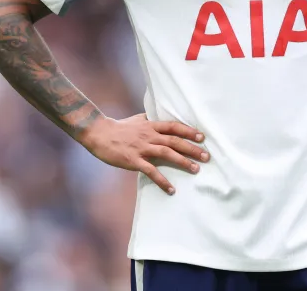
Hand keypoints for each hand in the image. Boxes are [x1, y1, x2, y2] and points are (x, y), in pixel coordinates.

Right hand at [80, 114, 209, 194]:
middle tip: (206, 156)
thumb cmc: (118, 127)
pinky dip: (162, 181)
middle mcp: (149, 135)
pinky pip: (151, 172)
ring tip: (196, 169)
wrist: (99, 134)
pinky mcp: (133, 161)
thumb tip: (158, 117)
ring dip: (183, 162)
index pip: (174, 127)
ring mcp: (142, 148)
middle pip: (175, 141)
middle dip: (192, 148)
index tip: (202, 137)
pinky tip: (171, 189)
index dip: (188, 131)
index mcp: (150, 125)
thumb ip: (149, 120)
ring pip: (167, 154)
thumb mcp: (136, 120)